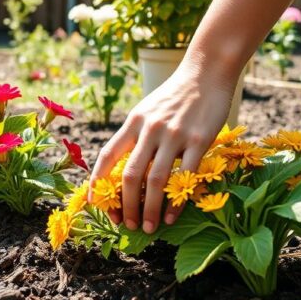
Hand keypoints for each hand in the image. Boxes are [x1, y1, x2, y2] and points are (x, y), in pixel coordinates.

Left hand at [89, 62, 235, 232]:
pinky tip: (172, 217)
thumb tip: (124, 170)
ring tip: (148, 228)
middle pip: (129, 175)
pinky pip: (184, 177)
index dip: (96, 182)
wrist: (207, 71)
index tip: (93, 204)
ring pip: (154, 181)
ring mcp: (173, 135)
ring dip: (149, 209)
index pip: (107, 156)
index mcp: (133, 122)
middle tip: (126, 225)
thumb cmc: (176, 95)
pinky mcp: (198, 140)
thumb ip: (136, 135)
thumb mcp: (147, 110)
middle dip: (124, 205)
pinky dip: (176, 202)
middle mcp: (149, 129)